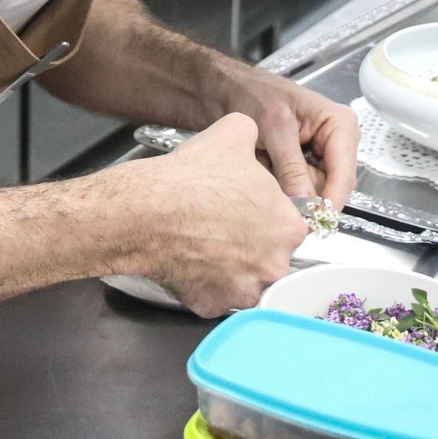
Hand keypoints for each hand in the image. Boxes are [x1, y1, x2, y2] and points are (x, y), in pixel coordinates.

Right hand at [128, 113, 307, 316]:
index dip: (266, 212)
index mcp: (288, 227)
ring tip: (204, 240)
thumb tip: (253, 134)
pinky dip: (204, 281)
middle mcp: (273, 265)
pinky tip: (190, 257)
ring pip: (243, 278)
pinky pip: (214, 294)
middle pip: (269, 254)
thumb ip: (255, 136)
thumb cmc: (192, 178)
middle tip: (223, 223)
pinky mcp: (212, 306)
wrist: (147, 211)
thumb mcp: (234, 132)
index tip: (247, 207)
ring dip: (230, 264)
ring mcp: (243, 290)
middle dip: (250, 241)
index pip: (289, 223)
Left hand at [221, 67, 360, 210]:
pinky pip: (295, 190)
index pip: (344, 172)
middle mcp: (334, 143)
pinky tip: (262, 171)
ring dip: (287, 191)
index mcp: (339, 124)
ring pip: (312, 193)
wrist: (224, 87)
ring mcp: (317, 156)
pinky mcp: (299, 167)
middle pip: (331, 187)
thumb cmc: (251, 92)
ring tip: (262, 170)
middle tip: (278, 201)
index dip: (331, 200)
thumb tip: (305, 205)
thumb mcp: (273, 127)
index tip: (313, 221)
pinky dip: (278, 188)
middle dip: (305, 197)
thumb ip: (290, 167)